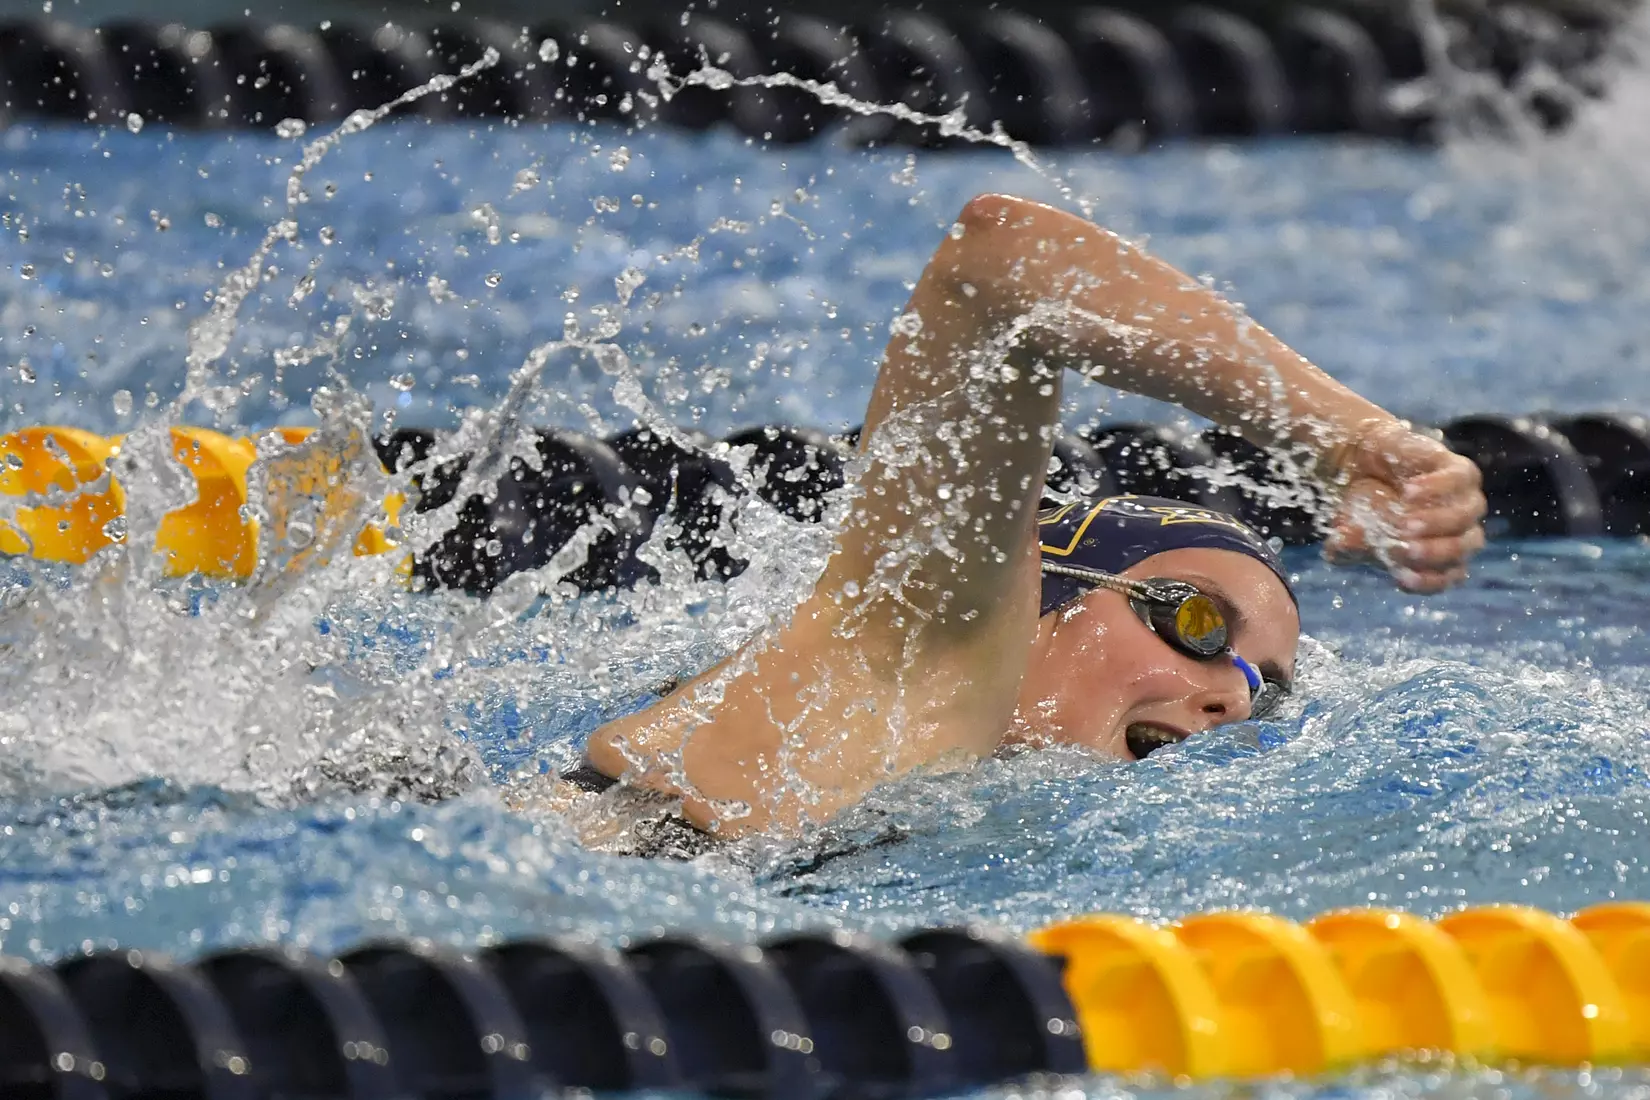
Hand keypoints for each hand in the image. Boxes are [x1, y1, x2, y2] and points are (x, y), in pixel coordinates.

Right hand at [1321, 419, 1486, 592]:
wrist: (1363, 462)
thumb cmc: (1363, 504)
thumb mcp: (1350, 529)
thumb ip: (1348, 542)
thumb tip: (1341, 543)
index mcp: (1440, 555)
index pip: (1446, 576)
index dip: (1427, 581)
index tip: (1400, 578)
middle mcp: (1460, 530)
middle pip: (1461, 548)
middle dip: (1434, 552)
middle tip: (1405, 547)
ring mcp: (1464, 500)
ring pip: (1464, 517)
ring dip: (1436, 523)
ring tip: (1405, 522)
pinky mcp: (1460, 471)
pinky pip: (1459, 481)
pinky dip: (1435, 488)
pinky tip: (1408, 491)